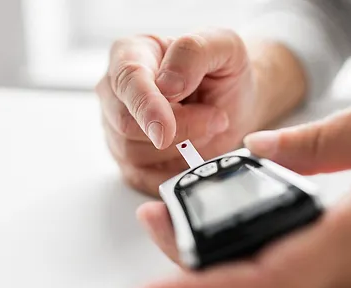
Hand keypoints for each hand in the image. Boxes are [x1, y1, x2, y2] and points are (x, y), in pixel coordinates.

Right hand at [96, 29, 305, 194]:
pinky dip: (176, 171)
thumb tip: (167, 85)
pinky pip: (144, 178)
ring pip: (135, 153)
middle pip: (127, 124)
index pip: (126, 80)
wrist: (234, 101)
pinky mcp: (130, 161)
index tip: (165, 130)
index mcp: (131, 54)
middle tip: (216, 118)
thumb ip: (193, 52)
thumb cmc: (223, 71)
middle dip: (179, 129)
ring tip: (208, 127)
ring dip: (182, 148)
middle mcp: (116, 92)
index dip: (145, 107)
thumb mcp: (223, 45)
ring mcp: (118, 129)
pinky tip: (197, 152)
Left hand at [131, 85, 350, 287]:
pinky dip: (241, 250)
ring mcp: (347, 272)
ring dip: (210, 255)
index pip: (267, 278)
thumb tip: (260, 148)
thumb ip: (324, 136)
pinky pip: (283, 267)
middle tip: (152, 218)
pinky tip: (223, 227)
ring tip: (172, 218)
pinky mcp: (348, 264)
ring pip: (264, 279)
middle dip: (189, 262)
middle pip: (251, 284)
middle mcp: (347, 266)